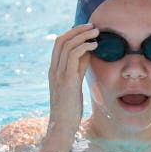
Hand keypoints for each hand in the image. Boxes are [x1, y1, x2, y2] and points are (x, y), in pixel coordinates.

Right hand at [37, 23, 98, 151]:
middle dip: (77, 30)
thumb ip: (78, 69)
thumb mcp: (74, 85)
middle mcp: (54, 69)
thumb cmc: (69, 109)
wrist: (62, 126)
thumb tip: (87, 55)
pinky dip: (84, 46)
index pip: (59, 44)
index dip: (72, 33)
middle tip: (92, 26)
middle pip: (61, 40)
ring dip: (83, 35)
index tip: (86, 29)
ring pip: (67, 44)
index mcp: (54, 70)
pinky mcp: (66, 79)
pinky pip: (73, 55)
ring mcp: (58, 73)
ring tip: (97, 32)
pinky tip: (95, 46)